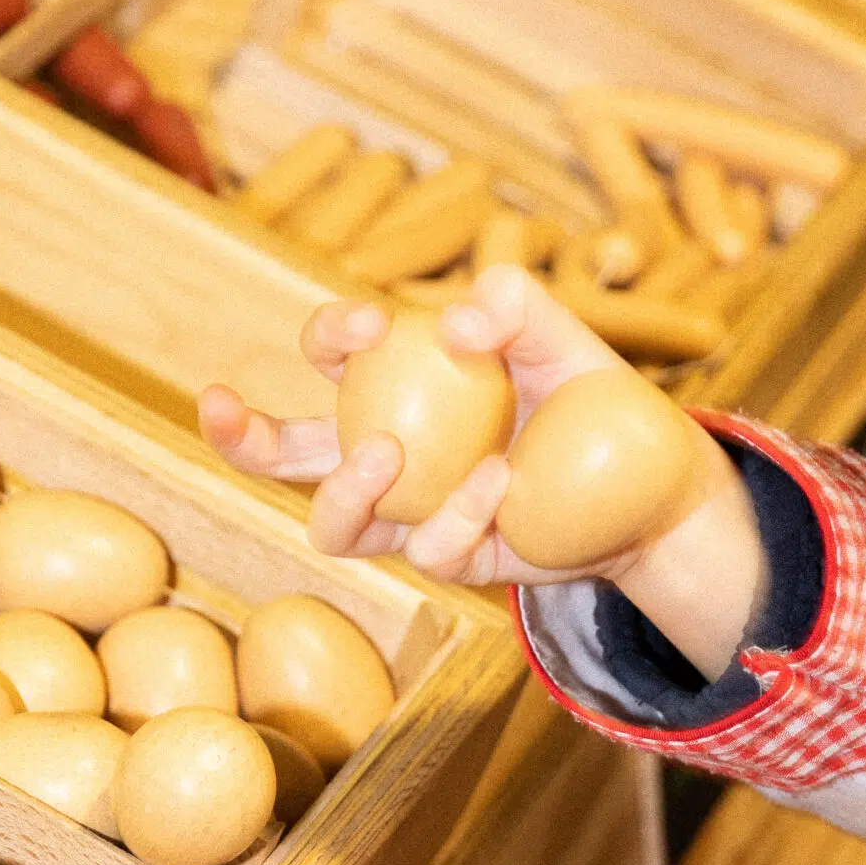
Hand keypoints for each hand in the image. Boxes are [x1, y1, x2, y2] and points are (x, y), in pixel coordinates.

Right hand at [200, 263, 767, 672]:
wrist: (647, 480)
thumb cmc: (590, 394)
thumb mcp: (559, 332)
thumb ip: (513, 304)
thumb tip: (452, 327)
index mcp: (398, 383)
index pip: (332, 356)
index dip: (330, 337)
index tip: (373, 324)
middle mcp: (386, 452)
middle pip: (284, 454)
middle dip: (235, 435)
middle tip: (218, 406)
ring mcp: (411, 515)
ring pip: (332, 525)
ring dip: (342, 493)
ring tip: (384, 453)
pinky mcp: (453, 560)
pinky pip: (428, 550)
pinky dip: (456, 515)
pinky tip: (499, 484)